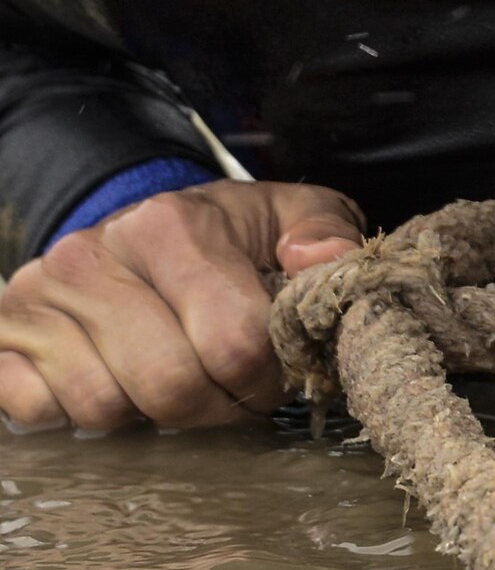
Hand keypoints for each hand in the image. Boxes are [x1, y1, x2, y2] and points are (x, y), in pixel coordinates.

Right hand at [0, 179, 364, 432]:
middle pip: (169, 384)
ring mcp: (38, 295)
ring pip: (103, 406)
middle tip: (232, 390)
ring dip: (150, 413)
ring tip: (176, 376)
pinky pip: (35, 409)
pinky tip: (115, 379)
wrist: (141, 227)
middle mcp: (92, 254)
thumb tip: (322, 261)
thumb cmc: (225, 233)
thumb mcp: (289, 216)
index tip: (274, 370)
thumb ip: (326, 232)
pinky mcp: (2, 334)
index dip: (266, 375)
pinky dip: (77, 414)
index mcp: (170, 223)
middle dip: (216, 405)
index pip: (233, 339)